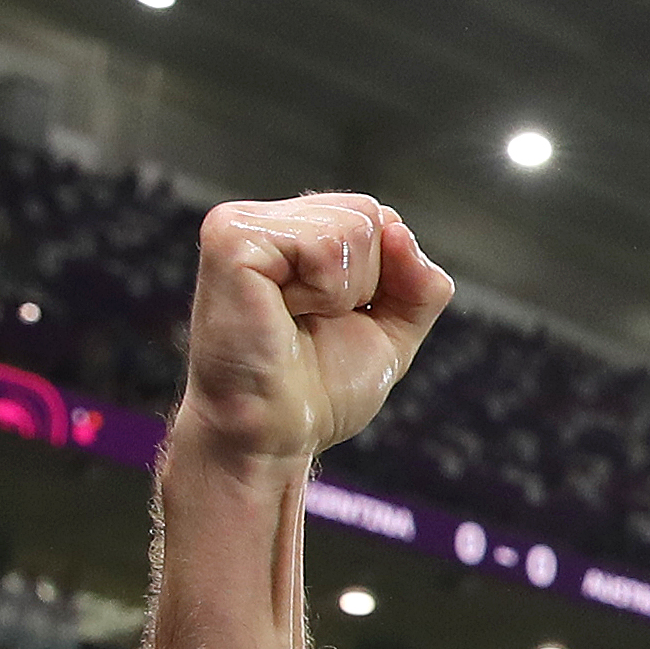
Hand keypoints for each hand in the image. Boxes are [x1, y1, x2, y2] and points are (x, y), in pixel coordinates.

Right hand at [168, 195, 454, 473]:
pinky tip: (283, 312)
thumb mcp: (393, 331)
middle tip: (315, 322)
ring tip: (296, 318)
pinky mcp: (231, 238)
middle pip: (370, 215)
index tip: (342, 318)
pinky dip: (323, 292)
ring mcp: (242, 222)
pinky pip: (324, 244)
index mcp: (298, 232)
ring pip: (354, 226)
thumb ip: (418, 281)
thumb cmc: (319, 387)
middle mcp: (267, 219)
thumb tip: (400, 230)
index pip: (380, 218)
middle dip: (367, 284)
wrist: (275, 433)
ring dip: (342, 292)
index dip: (385, 278)